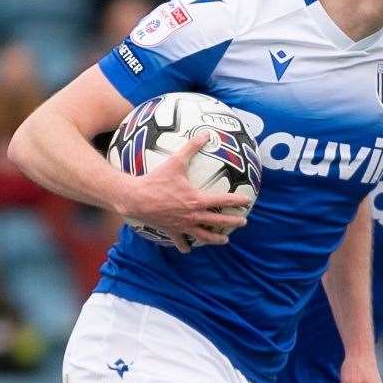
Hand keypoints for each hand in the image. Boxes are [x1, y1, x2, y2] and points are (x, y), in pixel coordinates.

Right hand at [115, 135, 248, 251]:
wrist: (136, 198)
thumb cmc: (156, 180)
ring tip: (225, 240)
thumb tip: (205, 133)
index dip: (237, 201)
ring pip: (204, 236)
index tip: (247, 201)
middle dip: (233, 222)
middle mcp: (193, 215)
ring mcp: (183, 225)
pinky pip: (180, 242)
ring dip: (216, 239)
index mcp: (197, 200)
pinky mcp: (171, 231)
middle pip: (218, 221)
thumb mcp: (175, 162)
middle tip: (243, 222)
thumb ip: (191, 147)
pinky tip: (188, 249)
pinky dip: (185, 246)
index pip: (223, 200)